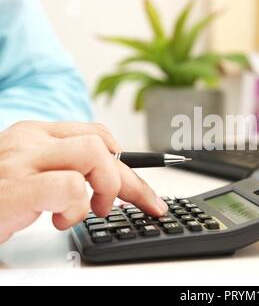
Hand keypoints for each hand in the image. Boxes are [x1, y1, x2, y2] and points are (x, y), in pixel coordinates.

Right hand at [0, 121, 167, 243]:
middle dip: (132, 183)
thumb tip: (111, 182)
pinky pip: (70, 186)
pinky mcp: (15, 188)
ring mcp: (22, 160)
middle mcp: (31, 139)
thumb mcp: (33, 174)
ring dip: (105, 188)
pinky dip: (77, 207)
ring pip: (95, 154)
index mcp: (37, 134)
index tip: (148, 192)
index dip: (130, 166)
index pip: (100, 137)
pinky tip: (60, 219)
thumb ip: (66, 169)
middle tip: (143, 206)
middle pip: (104, 146)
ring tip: (88, 210)